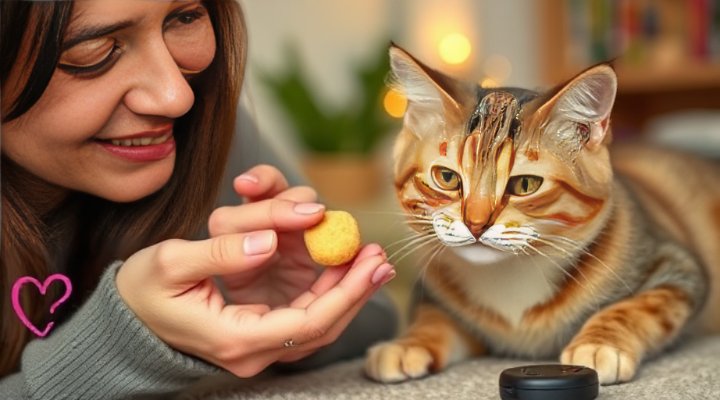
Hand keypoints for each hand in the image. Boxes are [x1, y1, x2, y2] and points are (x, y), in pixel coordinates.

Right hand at [116, 165, 394, 376]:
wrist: (127, 319)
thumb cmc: (143, 291)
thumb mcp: (170, 263)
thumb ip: (220, 253)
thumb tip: (267, 240)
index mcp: (234, 338)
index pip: (307, 324)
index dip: (344, 293)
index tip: (369, 261)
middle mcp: (252, 350)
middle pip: (321, 327)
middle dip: (356, 291)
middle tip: (382, 258)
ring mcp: (257, 345)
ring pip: (317, 323)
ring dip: (347, 291)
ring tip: (374, 260)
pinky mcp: (259, 331)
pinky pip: (303, 314)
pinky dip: (327, 291)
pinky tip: (345, 268)